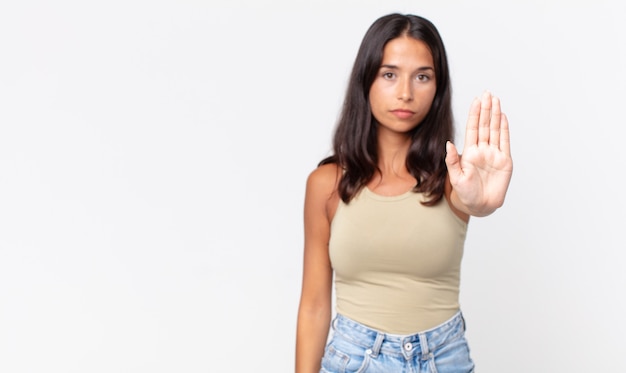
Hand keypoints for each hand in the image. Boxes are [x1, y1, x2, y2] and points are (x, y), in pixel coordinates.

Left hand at [446, 91, 512, 215]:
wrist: (480, 205)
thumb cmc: (465, 193)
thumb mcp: (456, 177)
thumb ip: (452, 160)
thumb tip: (448, 143)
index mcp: (469, 152)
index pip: (473, 128)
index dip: (474, 114)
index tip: (476, 100)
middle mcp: (482, 150)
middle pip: (484, 125)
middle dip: (486, 109)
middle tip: (487, 93)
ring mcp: (494, 154)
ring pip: (494, 130)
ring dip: (495, 115)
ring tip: (496, 100)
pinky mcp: (505, 161)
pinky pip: (505, 142)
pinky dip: (504, 129)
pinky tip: (503, 117)